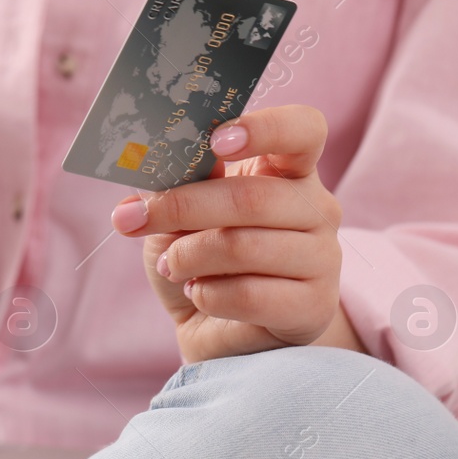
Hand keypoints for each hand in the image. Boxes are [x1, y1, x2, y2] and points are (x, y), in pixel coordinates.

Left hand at [109, 104, 365, 362]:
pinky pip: (251, 295)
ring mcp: (323, 258)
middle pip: (253, 197)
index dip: (264, 129)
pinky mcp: (315, 307)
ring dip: (188, 257)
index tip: (216, 141)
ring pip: (245, 247)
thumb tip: (145, 158)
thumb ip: (176, 180)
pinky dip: (208, 295)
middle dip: (182, 207)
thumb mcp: (180, 211)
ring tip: (171, 266)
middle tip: (134, 219)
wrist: (214, 329)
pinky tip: (199, 293)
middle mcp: (317, 207)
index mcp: (288, 169)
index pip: (303, 129)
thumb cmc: (200, 257)